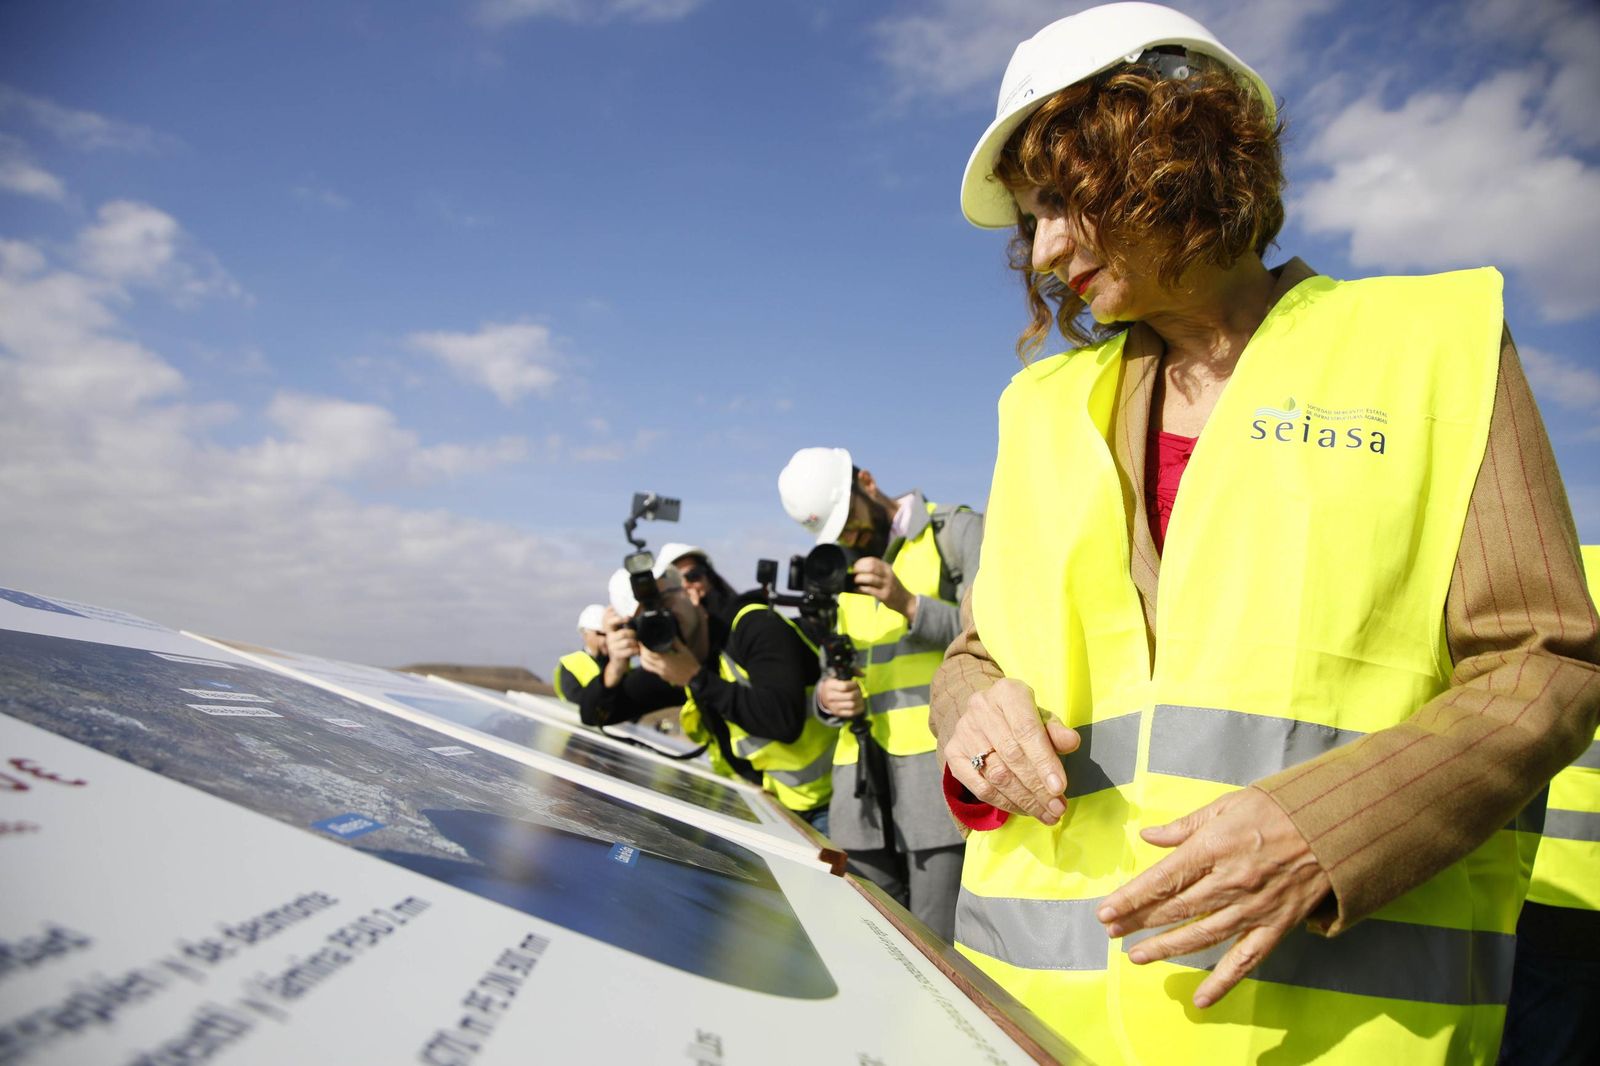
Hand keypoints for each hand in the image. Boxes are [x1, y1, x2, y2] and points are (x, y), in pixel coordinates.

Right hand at [601, 608, 638, 686]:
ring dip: (636, 643)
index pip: (610, 622)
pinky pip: (630, 651)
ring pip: (627, 642)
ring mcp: (613, 647)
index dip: (618, 619)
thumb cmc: (624, 646)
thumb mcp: (622, 636)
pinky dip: (636, 650)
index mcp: (611, 631)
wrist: (618, 664)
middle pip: (623, 633)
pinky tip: (638, 651)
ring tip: (638, 644)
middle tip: (638, 636)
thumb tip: (635, 615)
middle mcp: (610, 638)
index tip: (628, 618)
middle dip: (633, 634)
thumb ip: (626, 626)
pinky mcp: (617, 655)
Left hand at [638, 638, 701, 686]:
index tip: (643, 641)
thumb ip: (675, 642)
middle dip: (642, 652)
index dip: (644, 647)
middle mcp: (661, 667)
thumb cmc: (690, 663)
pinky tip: (654, 659)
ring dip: (643, 659)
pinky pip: (652, 670)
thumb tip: (670, 634)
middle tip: (643, 645)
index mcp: (666, 660)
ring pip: (646, 666)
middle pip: (645, 660)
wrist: (695, 678)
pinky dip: (649, 664)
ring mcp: (661, 673)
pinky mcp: (663, 677)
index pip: (649, 653)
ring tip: (646, 652)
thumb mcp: (684, 650)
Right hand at [816, 676, 865, 717]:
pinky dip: (859, 708)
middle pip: (851, 696)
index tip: (855, 683)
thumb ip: (852, 671)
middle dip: (858, 692)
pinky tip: (860, 704)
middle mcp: (830, 697)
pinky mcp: (838, 713)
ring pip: (852, 705)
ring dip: (860, 700)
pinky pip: (852, 713)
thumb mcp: (839, 675)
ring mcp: (834, 706)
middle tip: (859, 690)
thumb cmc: (834, 683)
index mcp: (830, 685)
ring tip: (860, 697)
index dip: (854, 684)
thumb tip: (863, 674)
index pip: (845, 687)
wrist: (824, 696)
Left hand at [851, 557, 915, 620]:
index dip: (861, 562)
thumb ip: (876, 571)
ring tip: (854, 581)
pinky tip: (857, 589)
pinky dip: (861, 589)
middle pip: (871, 567)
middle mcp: (888, 574)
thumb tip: (857, 568)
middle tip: (853, 573)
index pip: (872, 560)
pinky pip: (870, 590)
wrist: (905, 600)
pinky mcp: (884, 595)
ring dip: (859, 579)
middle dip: (859, 569)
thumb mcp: (887, 575)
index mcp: (887, 568)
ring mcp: (887, 585)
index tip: (854, 566)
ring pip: (870, 578)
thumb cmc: (892, 587)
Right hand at [945, 678, 1076, 823]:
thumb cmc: (1021, 718)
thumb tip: (1071, 742)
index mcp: (1007, 693)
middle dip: (1037, 788)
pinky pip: (980, 787)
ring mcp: (963, 732)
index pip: (1026, 730)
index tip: (1059, 787)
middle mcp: (980, 709)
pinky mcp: (953, 753)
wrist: (985, 714)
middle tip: (1057, 808)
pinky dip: (1004, 803)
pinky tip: (1024, 810)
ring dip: (1024, 800)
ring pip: (996, 775)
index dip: (1044, 761)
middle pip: (1011, 755)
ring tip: (1047, 814)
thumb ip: (1056, 731)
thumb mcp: (1043, 718)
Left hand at [1097, 787, 1331, 1008]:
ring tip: (1137, 957)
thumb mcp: (1227, 805)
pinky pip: (1246, 960)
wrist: (1334, 826)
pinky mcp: (1277, 926)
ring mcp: (1254, 908)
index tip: (1105, 912)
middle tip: (1111, 932)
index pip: (1162, 879)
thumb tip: (1149, 837)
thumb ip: (1185, 826)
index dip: (1130, 898)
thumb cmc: (1278, 809)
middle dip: (1139, 922)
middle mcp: (1231, 882)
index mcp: (1214, 848)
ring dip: (1167, 949)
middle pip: (1175, 909)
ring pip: (1202, 936)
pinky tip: (1200, 999)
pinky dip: (1223, 982)